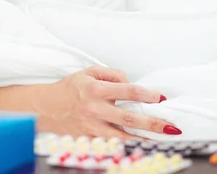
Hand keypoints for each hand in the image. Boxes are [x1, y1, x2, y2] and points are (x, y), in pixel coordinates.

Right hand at [39, 66, 180, 138]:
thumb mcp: (89, 72)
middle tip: (170, 126)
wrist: (47, 108)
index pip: (127, 91)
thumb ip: (112, 74)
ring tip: (161, 138)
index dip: (146, 94)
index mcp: (96, 90)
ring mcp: (93, 127)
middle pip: (129, 118)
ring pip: (123, 135)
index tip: (160, 98)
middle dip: (152, 122)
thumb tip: (130, 82)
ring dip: (144, 138)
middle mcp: (95, 110)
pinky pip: (113, 142)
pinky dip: (128, 143)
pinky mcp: (91, 139)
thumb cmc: (69, 89)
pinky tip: (140, 143)